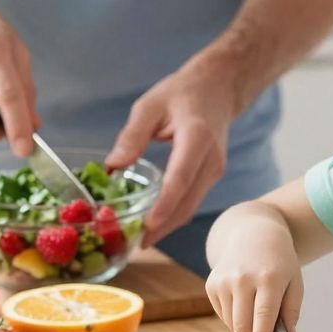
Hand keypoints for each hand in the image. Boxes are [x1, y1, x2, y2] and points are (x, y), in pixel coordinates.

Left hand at [106, 58, 235, 245]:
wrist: (220, 87)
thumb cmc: (183, 93)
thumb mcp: (150, 105)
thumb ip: (132, 135)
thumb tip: (113, 166)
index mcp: (197, 137)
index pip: (181, 177)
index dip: (165, 204)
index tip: (147, 225)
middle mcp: (211, 159)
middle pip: (188, 201)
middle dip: (162, 227)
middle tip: (134, 244)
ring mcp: (215, 170)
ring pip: (191, 207)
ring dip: (167, 226)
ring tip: (139, 240)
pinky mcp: (212, 176)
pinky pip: (192, 201)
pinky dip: (173, 215)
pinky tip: (153, 224)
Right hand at [206, 224, 303, 331]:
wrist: (254, 235)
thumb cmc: (279, 262)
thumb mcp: (295, 282)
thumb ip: (292, 311)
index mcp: (268, 278)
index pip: (263, 316)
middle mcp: (242, 278)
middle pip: (242, 324)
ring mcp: (223, 281)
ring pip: (231, 322)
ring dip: (243, 331)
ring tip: (256, 320)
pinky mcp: (211, 284)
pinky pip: (222, 314)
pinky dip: (233, 319)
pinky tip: (244, 306)